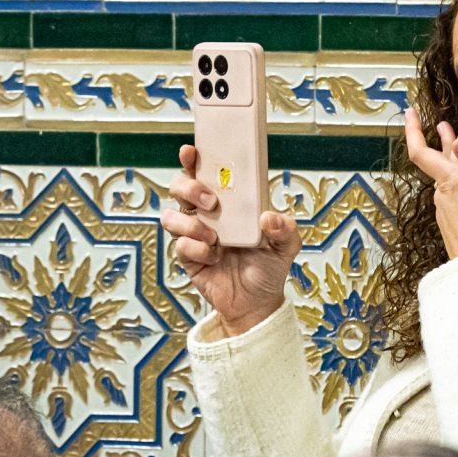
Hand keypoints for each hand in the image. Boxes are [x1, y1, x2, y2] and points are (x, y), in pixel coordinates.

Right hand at [159, 144, 301, 335]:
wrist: (256, 304)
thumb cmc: (268, 268)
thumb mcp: (286, 246)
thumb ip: (285, 229)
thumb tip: (269, 217)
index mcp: (229, 202)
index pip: (206, 173)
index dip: (193, 159)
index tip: (191, 152)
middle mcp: (206, 214)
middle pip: (179, 188)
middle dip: (189, 188)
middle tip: (211, 202)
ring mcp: (194, 234)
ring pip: (171, 216)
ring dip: (190, 224)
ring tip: (213, 237)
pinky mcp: (187, 257)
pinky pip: (180, 245)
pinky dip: (196, 249)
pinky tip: (213, 257)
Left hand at [403, 106, 457, 257]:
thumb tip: (456, 140)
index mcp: (451, 182)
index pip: (423, 150)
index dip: (414, 129)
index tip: (411, 111)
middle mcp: (442, 191)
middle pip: (438, 156)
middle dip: (443, 133)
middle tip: (450, 115)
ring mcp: (445, 204)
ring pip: (446, 170)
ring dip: (451, 149)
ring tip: (453, 132)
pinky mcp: (451, 215)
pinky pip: (452, 184)